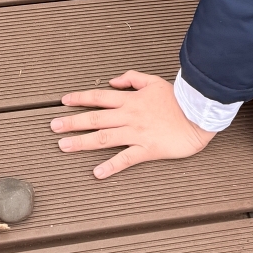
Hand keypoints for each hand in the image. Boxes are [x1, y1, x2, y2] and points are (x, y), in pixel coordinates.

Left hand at [50, 70, 214, 178]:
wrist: (198, 114)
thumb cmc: (177, 98)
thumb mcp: (153, 81)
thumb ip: (131, 79)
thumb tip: (113, 81)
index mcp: (130, 99)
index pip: (98, 97)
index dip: (80, 98)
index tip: (63, 101)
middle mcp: (129, 115)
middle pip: (95, 118)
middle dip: (72, 122)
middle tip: (53, 127)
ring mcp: (137, 133)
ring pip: (104, 137)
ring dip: (82, 142)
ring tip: (64, 146)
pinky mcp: (148, 149)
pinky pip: (126, 159)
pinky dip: (111, 166)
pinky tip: (97, 173)